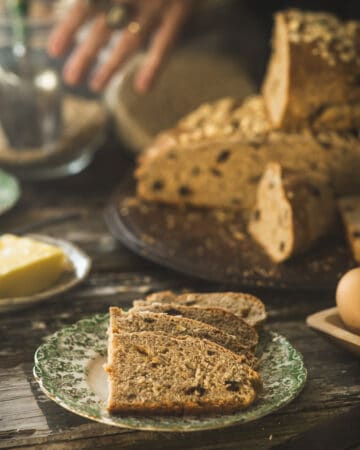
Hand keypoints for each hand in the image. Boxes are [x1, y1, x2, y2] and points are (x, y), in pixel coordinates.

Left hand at [48, 0, 193, 92]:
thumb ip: (104, 0)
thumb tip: (84, 4)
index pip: (86, 6)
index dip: (68, 28)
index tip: (53, 51)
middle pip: (103, 27)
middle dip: (85, 54)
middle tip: (70, 79)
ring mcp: (157, 3)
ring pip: (130, 39)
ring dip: (111, 64)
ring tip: (94, 86)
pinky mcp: (180, 10)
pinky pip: (166, 42)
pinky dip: (155, 65)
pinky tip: (143, 87)